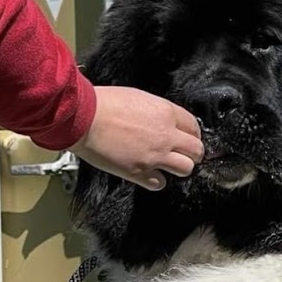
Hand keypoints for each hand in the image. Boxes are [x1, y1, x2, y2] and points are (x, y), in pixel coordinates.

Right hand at [71, 85, 203, 190]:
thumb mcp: (139, 97)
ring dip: (179, 168)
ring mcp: (155, 156)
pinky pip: (161, 184)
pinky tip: (149, 174)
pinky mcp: (140, 172)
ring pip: (186, 169)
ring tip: (169, 166)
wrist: (85, 117)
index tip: (187, 138)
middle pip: (196, 150)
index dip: (192, 134)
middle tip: (185, 155)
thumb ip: (157, 112)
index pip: (194, 127)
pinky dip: (157, 181)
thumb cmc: (104, 104)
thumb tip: (162, 122)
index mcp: (166, 113)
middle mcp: (165, 136)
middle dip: (192, 153)